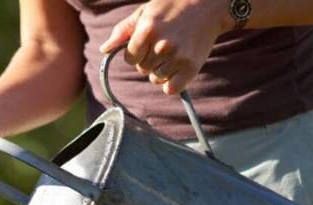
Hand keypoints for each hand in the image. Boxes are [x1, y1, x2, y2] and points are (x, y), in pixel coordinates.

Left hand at [99, 0, 230, 95]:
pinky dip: (171, 83)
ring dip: (160, 70)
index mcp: (147, 30)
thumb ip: (123, 31)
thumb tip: (104, 49)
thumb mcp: (145, 12)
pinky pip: (171, 89)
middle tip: (163, 44)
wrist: (208, 3)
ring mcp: (178, 57)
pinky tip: (176, 68)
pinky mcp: (192, 67)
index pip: (130, 59)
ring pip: (156, 79)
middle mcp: (162, 45)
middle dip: (149, 60)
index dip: (136, 53)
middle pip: (143, 69)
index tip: (147, 44)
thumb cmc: (172, 6)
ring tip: (172, 52)